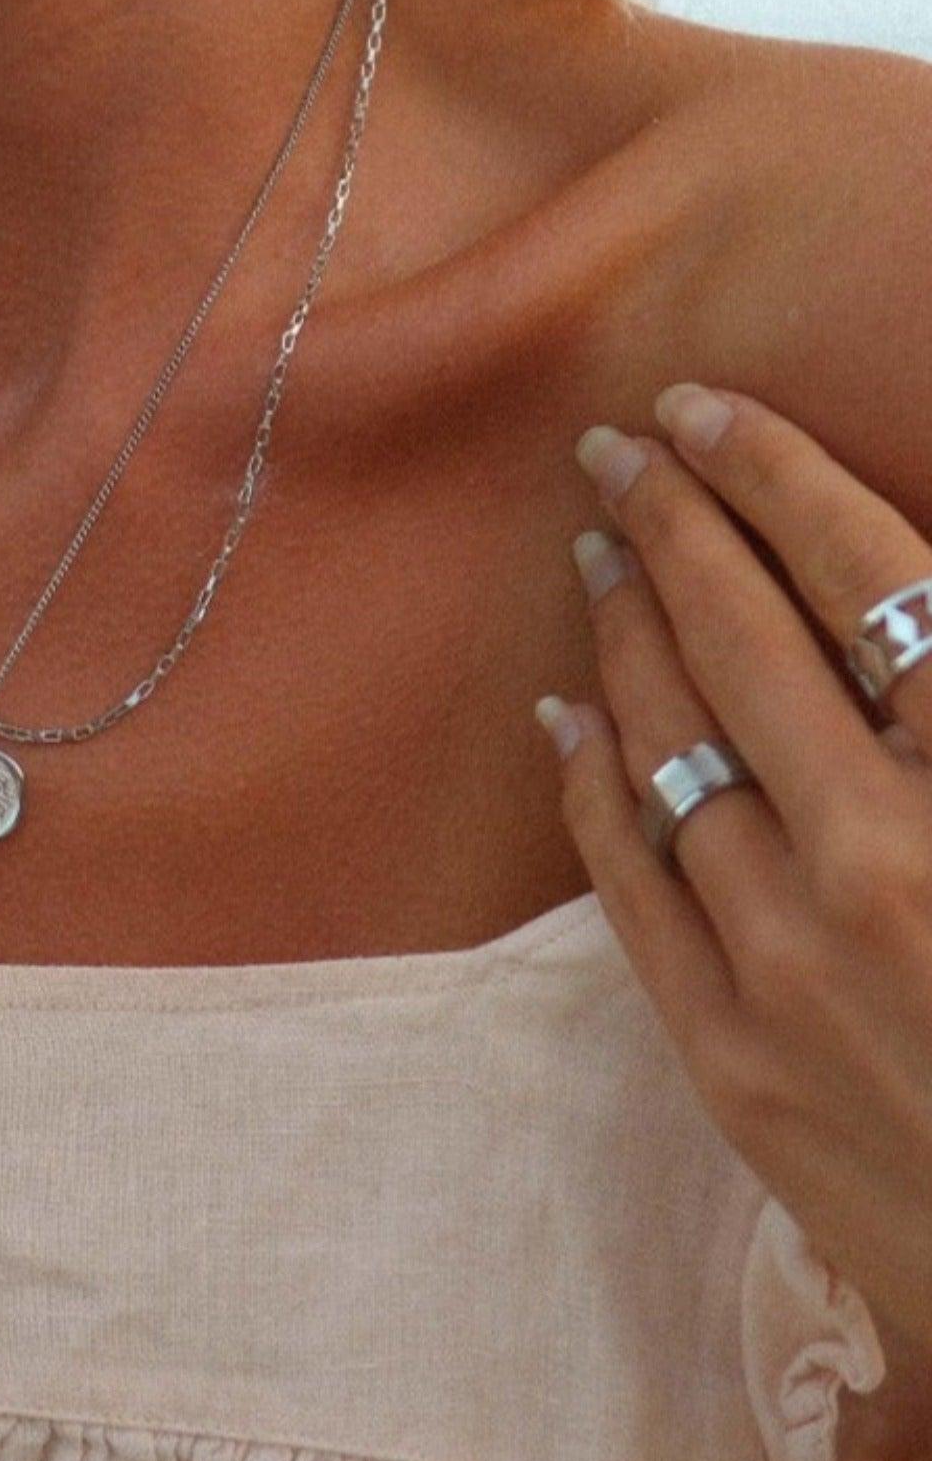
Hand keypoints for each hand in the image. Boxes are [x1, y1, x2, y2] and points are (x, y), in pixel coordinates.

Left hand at [536, 383, 931, 1379]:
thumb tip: (897, 614)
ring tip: (595, 554)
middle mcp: (879, 859)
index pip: (864, 580)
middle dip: (670, 526)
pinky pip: (627, 878)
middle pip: (742, 643)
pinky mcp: (723, 1050)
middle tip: (614, 450)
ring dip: (624, 636)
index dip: (773, 478)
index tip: (704, 410)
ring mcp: (785, 960)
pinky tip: (564, 714)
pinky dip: (590, 783)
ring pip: (667, 747)